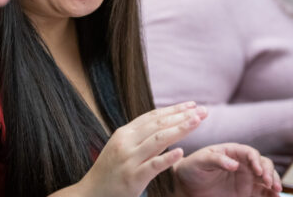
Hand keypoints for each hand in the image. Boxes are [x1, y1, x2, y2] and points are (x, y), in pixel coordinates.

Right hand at [72, 102, 206, 196]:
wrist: (89, 193)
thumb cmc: (109, 171)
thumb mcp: (121, 148)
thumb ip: (138, 137)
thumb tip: (162, 124)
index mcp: (124, 133)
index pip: (153, 116)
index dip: (174, 109)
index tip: (192, 104)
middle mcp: (126, 142)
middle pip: (159, 124)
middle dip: (182, 115)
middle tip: (203, 110)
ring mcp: (129, 160)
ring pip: (158, 140)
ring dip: (180, 129)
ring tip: (197, 121)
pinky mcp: (133, 178)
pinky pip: (153, 166)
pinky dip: (167, 158)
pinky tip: (182, 152)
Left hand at [174, 143, 280, 196]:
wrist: (186, 185)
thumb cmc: (192, 167)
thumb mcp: (201, 160)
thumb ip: (217, 160)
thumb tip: (234, 164)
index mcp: (233, 151)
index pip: (250, 153)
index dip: (256, 161)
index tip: (258, 171)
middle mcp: (243, 163)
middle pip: (263, 164)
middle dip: (270, 172)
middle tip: (269, 183)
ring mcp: (246, 178)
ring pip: (267, 177)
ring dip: (274, 182)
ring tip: (276, 191)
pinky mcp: (247, 192)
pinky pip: (263, 192)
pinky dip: (271, 194)